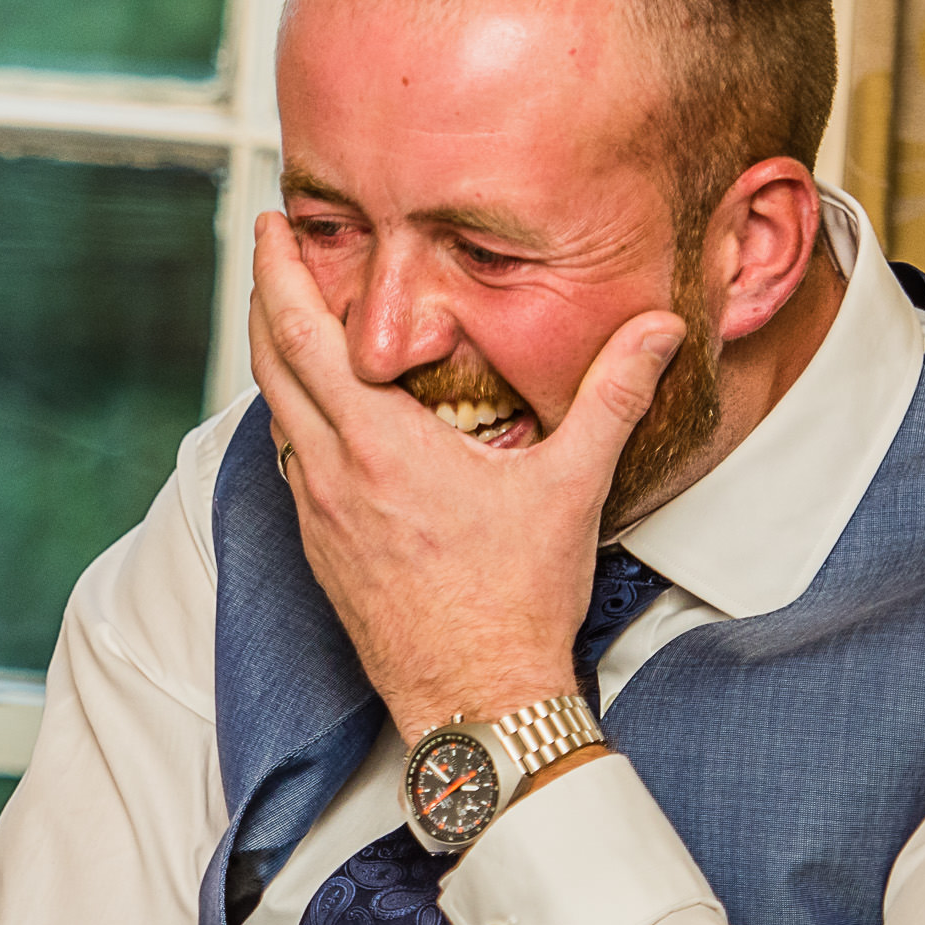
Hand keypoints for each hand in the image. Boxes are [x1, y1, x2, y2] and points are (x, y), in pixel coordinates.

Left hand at [248, 215, 684, 735]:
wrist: (476, 699)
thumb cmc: (518, 601)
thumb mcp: (572, 486)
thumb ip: (614, 396)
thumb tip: (659, 330)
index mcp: (381, 447)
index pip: (306, 338)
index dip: (280, 273)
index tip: (272, 225)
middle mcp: (333, 476)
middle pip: (271, 364)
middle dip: (266, 296)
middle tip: (268, 246)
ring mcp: (319, 516)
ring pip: (277, 415)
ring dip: (276, 359)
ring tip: (291, 317)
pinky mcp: (321, 551)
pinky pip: (293, 464)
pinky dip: (294, 418)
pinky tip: (318, 414)